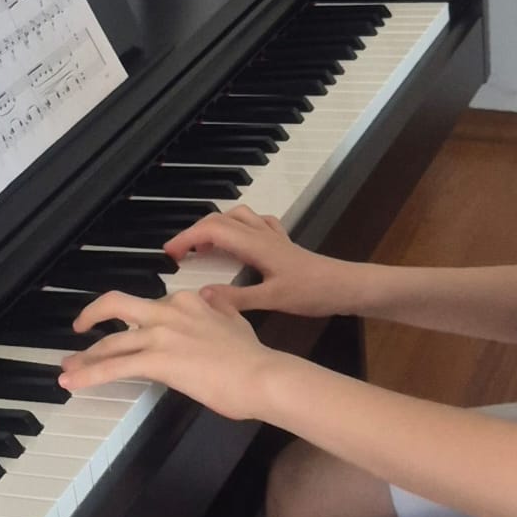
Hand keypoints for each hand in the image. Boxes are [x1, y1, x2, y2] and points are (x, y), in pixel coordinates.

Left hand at [60, 286, 278, 421]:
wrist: (263, 376)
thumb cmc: (253, 358)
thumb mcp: (236, 320)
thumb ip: (220, 306)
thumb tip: (212, 296)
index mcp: (187, 301)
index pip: (149, 306)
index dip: (132, 320)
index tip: (126, 329)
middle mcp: (168, 312)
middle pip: (115, 306)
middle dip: (91, 317)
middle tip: (80, 329)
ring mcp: (160, 335)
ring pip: (109, 343)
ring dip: (84, 357)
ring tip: (69, 369)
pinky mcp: (156, 361)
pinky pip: (112, 367)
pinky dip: (87, 375)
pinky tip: (72, 383)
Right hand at [162, 205, 355, 319]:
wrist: (347, 286)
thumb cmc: (315, 292)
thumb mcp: (273, 299)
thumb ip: (237, 299)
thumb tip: (202, 295)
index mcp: (256, 245)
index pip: (212, 230)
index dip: (186, 238)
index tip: (169, 254)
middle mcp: (262, 235)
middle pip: (220, 219)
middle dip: (194, 232)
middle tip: (178, 253)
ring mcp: (274, 237)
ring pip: (238, 217)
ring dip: (216, 225)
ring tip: (203, 246)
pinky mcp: (283, 245)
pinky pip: (256, 224)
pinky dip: (239, 227)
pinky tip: (238, 242)